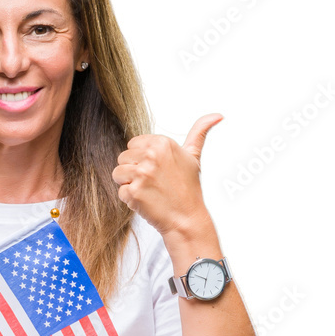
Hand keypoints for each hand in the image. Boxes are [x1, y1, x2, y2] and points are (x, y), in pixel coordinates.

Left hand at [112, 113, 223, 235]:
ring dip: (129, 184)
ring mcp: (142, 174)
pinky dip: (130, 200)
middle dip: (133, 171)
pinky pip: (120, 191)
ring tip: (148, 191)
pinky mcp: (133, 192)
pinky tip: (146, 201)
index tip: (155, 169)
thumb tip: (216, 116)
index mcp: (163, 143)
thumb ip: (199, 132)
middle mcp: (152, 156)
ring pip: (118, 173)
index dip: (141, 158)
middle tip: (153, 182)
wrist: (186, 219)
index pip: (133, 144)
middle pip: (123, 158)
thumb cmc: (188, 189)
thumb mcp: (194, 157)